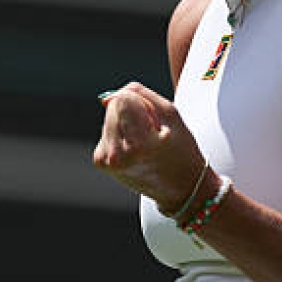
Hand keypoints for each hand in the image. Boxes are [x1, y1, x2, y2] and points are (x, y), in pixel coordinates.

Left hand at [92, 82, 206, 212]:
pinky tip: (134, 148)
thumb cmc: (180, 149)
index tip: (154, 120)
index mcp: (139, 144)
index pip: (122, 99)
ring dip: (125, 123)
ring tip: (144, 142)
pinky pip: (106, 131)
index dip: (139, 102)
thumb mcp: (171, 114)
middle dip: (131, 112)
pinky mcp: (101, 161)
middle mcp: (118, 155)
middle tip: (151, 132)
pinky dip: (119, 134)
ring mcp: (107, 160)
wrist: (180, 187)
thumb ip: (139, 94)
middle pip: (112, 107)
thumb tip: (106, 98)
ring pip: (108, 117)